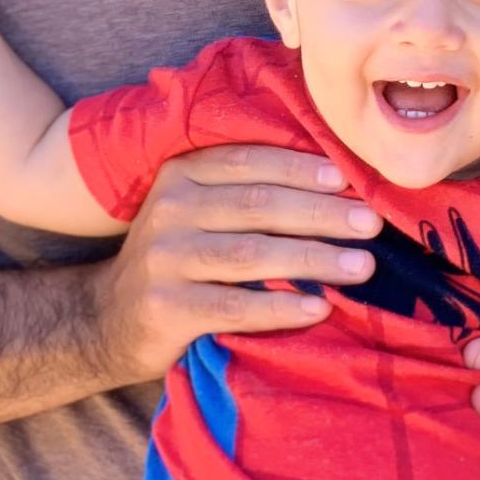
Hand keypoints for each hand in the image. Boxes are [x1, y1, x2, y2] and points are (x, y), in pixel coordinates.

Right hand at [88, 142, 381, 383]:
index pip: (249, 162)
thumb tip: (333, 182)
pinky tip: (318, 308)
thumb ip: (242, 189)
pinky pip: (236, 306)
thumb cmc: (176, 255)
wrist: (109, 317)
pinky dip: (281, 307)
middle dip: (322, 213)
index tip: (347, 178)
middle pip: (259, 205)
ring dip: (314, 258)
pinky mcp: (168, 308)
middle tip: (371, 224)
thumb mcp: (194, 208)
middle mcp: (170, 208)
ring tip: (362, 267)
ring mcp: (166, 259)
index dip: (300, 168)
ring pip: (253, 254)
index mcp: (181, 172)